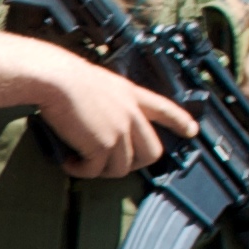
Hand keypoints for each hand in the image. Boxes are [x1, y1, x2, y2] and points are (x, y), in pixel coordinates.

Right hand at [37, 61, 193, 179]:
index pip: (163, 108)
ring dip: (100, 169)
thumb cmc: (66, 78)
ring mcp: (120, 132)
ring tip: (80, 161)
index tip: (191, 131)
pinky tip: (68, 161)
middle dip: (133, 164)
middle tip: (108, 163)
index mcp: (131, 95)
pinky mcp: (103, 146)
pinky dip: (80, 170)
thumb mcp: (100, 84)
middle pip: (151, 152)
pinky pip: (95, 171)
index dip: (179, 121)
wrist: (56, 78)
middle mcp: (131, 115)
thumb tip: (97, 126)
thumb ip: (110, 103)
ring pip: (122, 168)